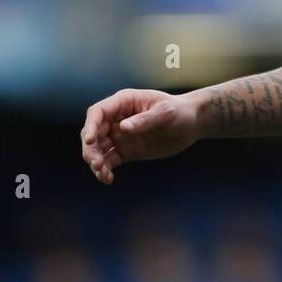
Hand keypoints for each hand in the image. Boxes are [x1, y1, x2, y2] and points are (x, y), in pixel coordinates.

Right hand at [80, 88, 203, 185]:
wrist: (192, 125)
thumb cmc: (179, 112)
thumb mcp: (165, 113)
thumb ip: (144, 120)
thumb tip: (122, 128)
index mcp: (124, 102)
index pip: (98, 113)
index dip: (90, 126)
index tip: (88, 141)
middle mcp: (117, 119)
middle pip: (93, 133)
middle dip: (90, 149)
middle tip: (96, 164)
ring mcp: (120, 135)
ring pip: (98, 149)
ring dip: (96, 161)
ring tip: (102, 174)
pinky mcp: (126, 150)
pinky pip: (109, 160)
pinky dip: (105, 169)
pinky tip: (108, 178)